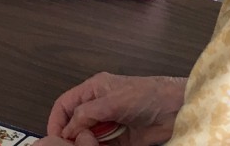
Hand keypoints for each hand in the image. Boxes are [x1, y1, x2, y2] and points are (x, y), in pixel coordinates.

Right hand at [47, 72, 187, 145]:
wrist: (175, 108)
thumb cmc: (147, 94)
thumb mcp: (114, 101)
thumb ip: (88, 113)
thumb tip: (69, 129)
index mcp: (94, 89)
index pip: (65, 104)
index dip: (56, 120)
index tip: (54, 138)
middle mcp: (98, 105)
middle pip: (74, 123)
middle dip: (70, 136)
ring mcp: (109, 123)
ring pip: (87, 137)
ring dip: (85, 144)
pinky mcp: (120, 139)